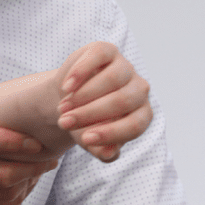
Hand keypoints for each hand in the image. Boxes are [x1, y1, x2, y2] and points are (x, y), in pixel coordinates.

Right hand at [55, 42, 152, 162]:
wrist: (71, 99)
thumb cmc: (86, 124)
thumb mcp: (92, 140)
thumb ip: (102, 150)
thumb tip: (107, 154)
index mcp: (142, 115)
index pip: (135, 125)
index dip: (111, 133)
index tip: (85, 140)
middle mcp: (139, 90)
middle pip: (122, 101)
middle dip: (90, 114)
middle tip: (65, 123)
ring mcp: (125, 68)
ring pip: (112, 79)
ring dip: (83, 95)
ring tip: (63, 108)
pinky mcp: (107, 51)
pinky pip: (99, 56)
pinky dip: (81, 72)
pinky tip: (66, 87)